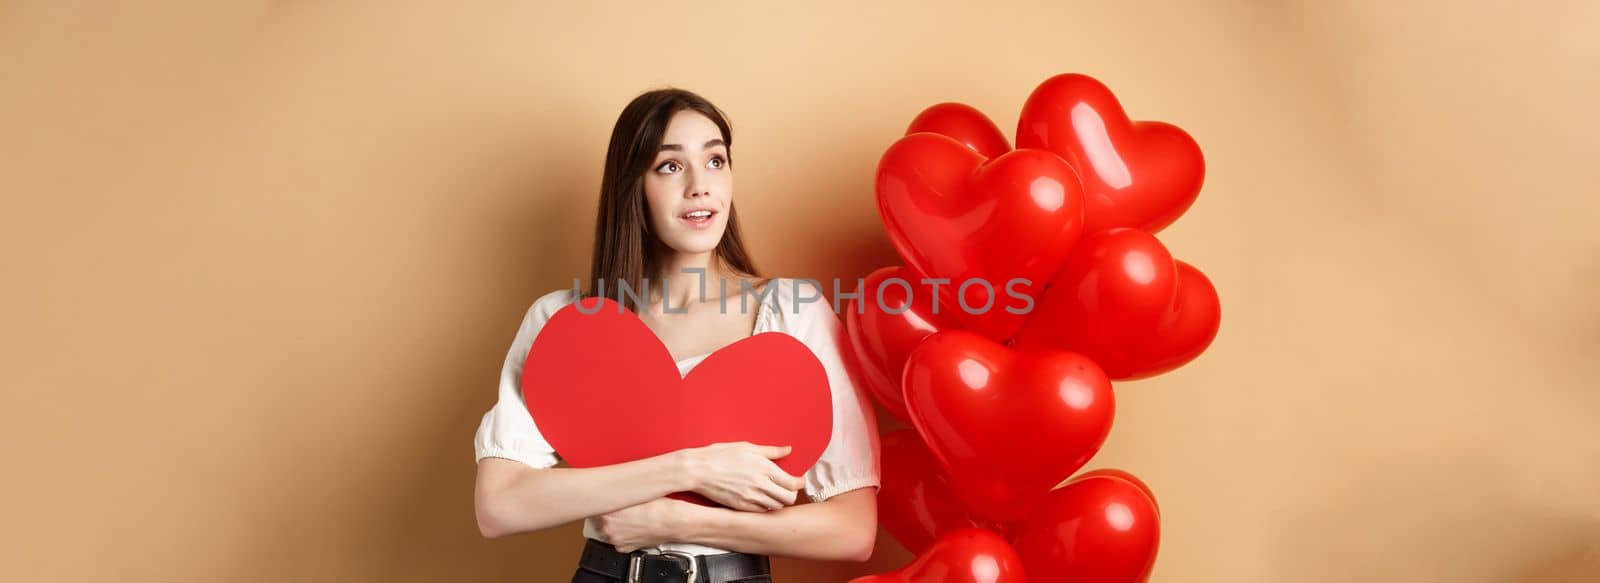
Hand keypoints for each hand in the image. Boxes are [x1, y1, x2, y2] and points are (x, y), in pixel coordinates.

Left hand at [595, 497, 693, 552]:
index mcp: (607, 512)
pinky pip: (617, 539)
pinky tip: (632, 526)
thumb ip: (617, 492)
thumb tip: (609, 489)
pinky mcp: (623, 548)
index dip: (597, 502)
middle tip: (616, 507)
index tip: (599, 499)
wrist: (673, 522)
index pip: (592, 506)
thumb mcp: (635, 492)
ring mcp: (615, 539)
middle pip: (597, 519)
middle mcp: (608, 528)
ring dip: (613, 524)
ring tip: (626, 517)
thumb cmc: (659, 507)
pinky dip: (622, 534)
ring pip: (606, 530)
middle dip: (605, 513)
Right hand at [678, 441, 807, 511]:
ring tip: (775, 493)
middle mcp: (761, 485)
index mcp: (765, 468)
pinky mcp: (741, 506)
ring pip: (776, 507)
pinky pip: (762, 511)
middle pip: (788, 498)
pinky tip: (761, 498)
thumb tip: (788, 450)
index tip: (799, 480)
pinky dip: (766, 506)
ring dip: (779, 501)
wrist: (698, 470)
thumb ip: (771, 451)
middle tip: (788, 488)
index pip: (793, 483)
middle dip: (792, 494)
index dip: (800, 483)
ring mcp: (751, 498)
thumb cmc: (720, 455)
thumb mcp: (747, 447)